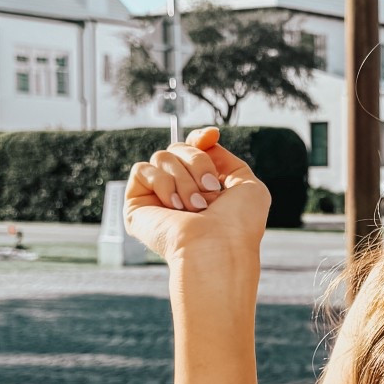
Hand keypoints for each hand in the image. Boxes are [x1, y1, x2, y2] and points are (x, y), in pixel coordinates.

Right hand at [125, 127, 269, 267]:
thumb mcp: (246, 183)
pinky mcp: (137, 205)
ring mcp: (157, 198)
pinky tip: (174, 207)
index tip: (211, 135)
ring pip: (162, 157)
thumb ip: (226, 160)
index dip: (199, 138)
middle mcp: (179, 191)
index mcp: (202, 187)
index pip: (191, 149)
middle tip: (210, 189)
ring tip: (195, 207)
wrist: (217, 248)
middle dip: (198, 162)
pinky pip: (142, 170)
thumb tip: (204, 140)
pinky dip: (162, 183)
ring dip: (184, 179)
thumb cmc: (238, 225)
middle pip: (179, 147)